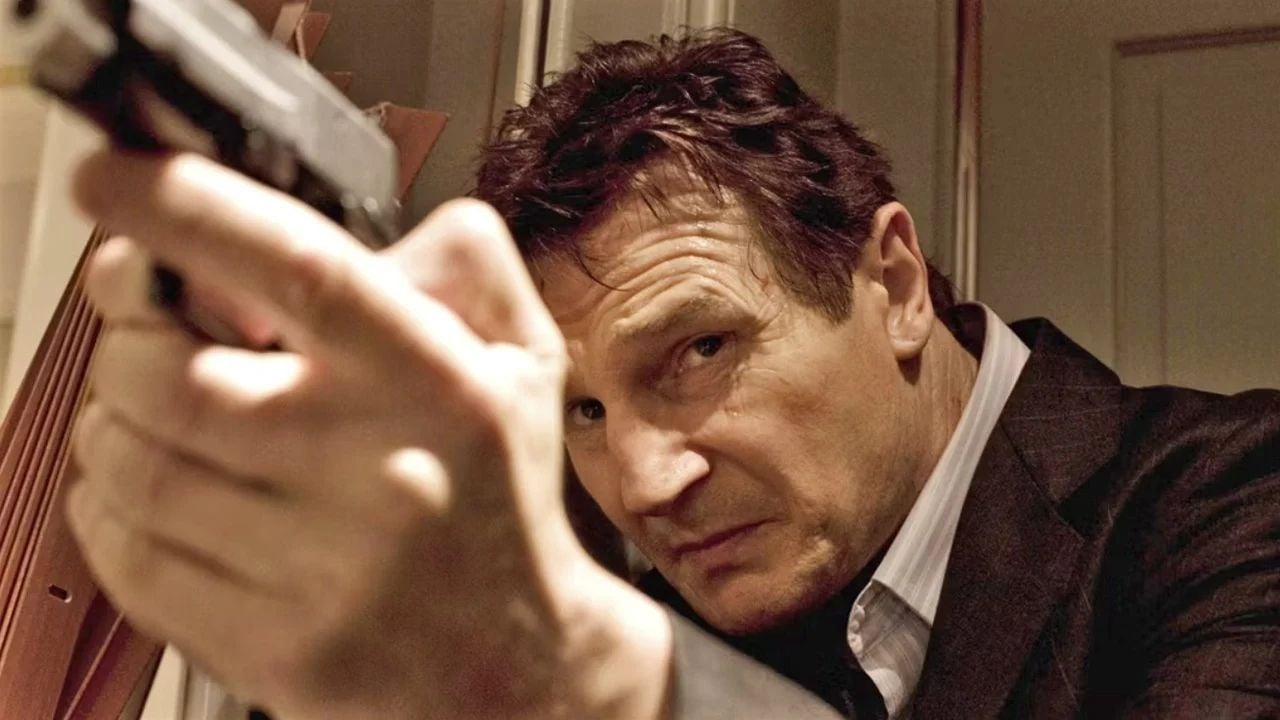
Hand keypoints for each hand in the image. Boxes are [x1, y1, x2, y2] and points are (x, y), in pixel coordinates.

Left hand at [68, 150, 670, 718]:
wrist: (516, 662)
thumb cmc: (502, 500)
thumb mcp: (524, 358)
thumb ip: (464, 262)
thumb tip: (358, 223)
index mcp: (439, 385)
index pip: (299, 270)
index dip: (187, 209)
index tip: (118, 181)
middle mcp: (379, 472)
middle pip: (169, 374)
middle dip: (125, 336)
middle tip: (145, 328)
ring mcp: (321, 569)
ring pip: (132, 465)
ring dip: (113, 422)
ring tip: (154, 416)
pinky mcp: (274, 646)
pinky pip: (129, 558)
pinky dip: (110, 508)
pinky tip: (154, 494)